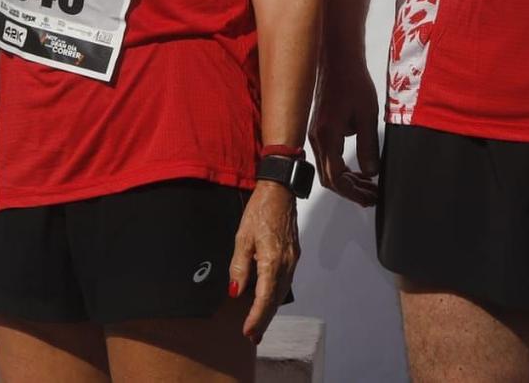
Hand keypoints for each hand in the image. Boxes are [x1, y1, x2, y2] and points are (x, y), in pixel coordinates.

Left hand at [229, 181, 299, 342]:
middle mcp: (287, 263)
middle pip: (276, 299)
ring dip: (271, 310)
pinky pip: (285, 282)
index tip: (248, 331)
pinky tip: (267, 301)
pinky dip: (276, 296)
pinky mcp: (293, 255)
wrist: (280, 190)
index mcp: (273, 259)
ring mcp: (293, 260)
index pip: (265, 296)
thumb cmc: (260, 209)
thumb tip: (235, 292)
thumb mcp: (242, 237)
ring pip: (282, 292)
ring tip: (259, 325)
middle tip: (254, 337)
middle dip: (264, 319)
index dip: (256, 316)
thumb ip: (239, 266)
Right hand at [308, 53, 380, 205]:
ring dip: (347, 181)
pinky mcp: (319, 130)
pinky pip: (328, 158)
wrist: (338, 61)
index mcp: (327, 135)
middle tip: (372, 197)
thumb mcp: (367, 115)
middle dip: (351, 191)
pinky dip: (342, 169)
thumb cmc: (353, 82)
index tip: (370, 198)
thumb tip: (371, 173)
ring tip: (369, 187)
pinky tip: (359, 170)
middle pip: (329, 178)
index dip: (353, 192)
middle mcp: (316, 138)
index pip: (335, 177)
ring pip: (328, 169)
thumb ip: (368, 146)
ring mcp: (316, 134)